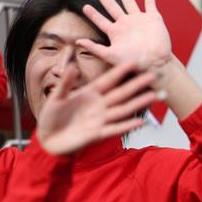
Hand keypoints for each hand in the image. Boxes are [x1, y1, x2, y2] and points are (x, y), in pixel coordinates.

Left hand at [36, 61, 156, 155]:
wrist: (47, 140)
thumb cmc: (51, 117)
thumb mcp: (56, 98)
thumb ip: (65, 83)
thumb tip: (72, 67)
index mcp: (89, 93)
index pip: (108, 80)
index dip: (120, 71)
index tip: (134, 61)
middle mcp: (99, 105)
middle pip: (121, 93)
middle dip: (137, 85)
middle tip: (153, 76)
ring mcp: (100, 119)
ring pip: (123, 109)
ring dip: (139, 103)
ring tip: (154, 96)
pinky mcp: (97, 134)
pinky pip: (115, 129)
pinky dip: (127, 125)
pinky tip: (140, 121)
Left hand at [78, 0, 172, 72]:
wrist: (155, 62)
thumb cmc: (133, 61)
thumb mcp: (110, 55)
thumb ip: (94, 48)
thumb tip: (77, 41)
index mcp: (116, 32)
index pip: (101, 20)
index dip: (93, 14)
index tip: (85, 7)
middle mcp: (126, 25)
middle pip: (113, 7)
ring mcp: (140, 20)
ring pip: (130, 3)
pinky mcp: (153, 19)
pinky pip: (150, 5)